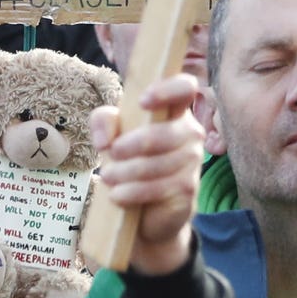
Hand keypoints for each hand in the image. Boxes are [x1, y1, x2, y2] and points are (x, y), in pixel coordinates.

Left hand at [89, 74, 204, 278]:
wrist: (143, 210)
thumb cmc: (130, 161)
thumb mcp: (110, 136)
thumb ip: (103, 121)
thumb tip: (105, 139)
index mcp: (174, 111)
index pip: (185, 88)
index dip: (167, 90)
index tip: (143, 102)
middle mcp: (190, 133)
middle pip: (165, 133)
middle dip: (131, 145)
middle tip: (111, 154)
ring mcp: (193, 162)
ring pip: (159, 163)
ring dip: (127, 172)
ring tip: (109, 177)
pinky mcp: (189, 189)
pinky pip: (160, 187)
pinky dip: (133, 191)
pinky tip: (118, 195)